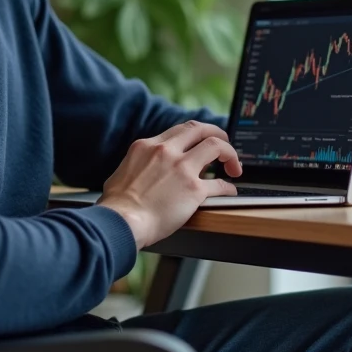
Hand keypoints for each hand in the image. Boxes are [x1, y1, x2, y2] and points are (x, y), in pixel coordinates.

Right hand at [96, 120, 242, 248]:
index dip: (195, 135)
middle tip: (224, 144)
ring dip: (229, 154)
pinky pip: (220, 184)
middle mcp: (166, 151)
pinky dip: (228, 187)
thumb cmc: (117, 205)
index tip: (201, 143)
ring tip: (234, 166)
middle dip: (217, 134)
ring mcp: (181, 168)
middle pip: (200, 129)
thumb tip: (145, 170)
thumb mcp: (123, 171)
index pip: (179, 130)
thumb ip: (139, 165)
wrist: (121, 222)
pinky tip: (230, 192)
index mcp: (147, 146)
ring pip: (216, 146)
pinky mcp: (194, 189)